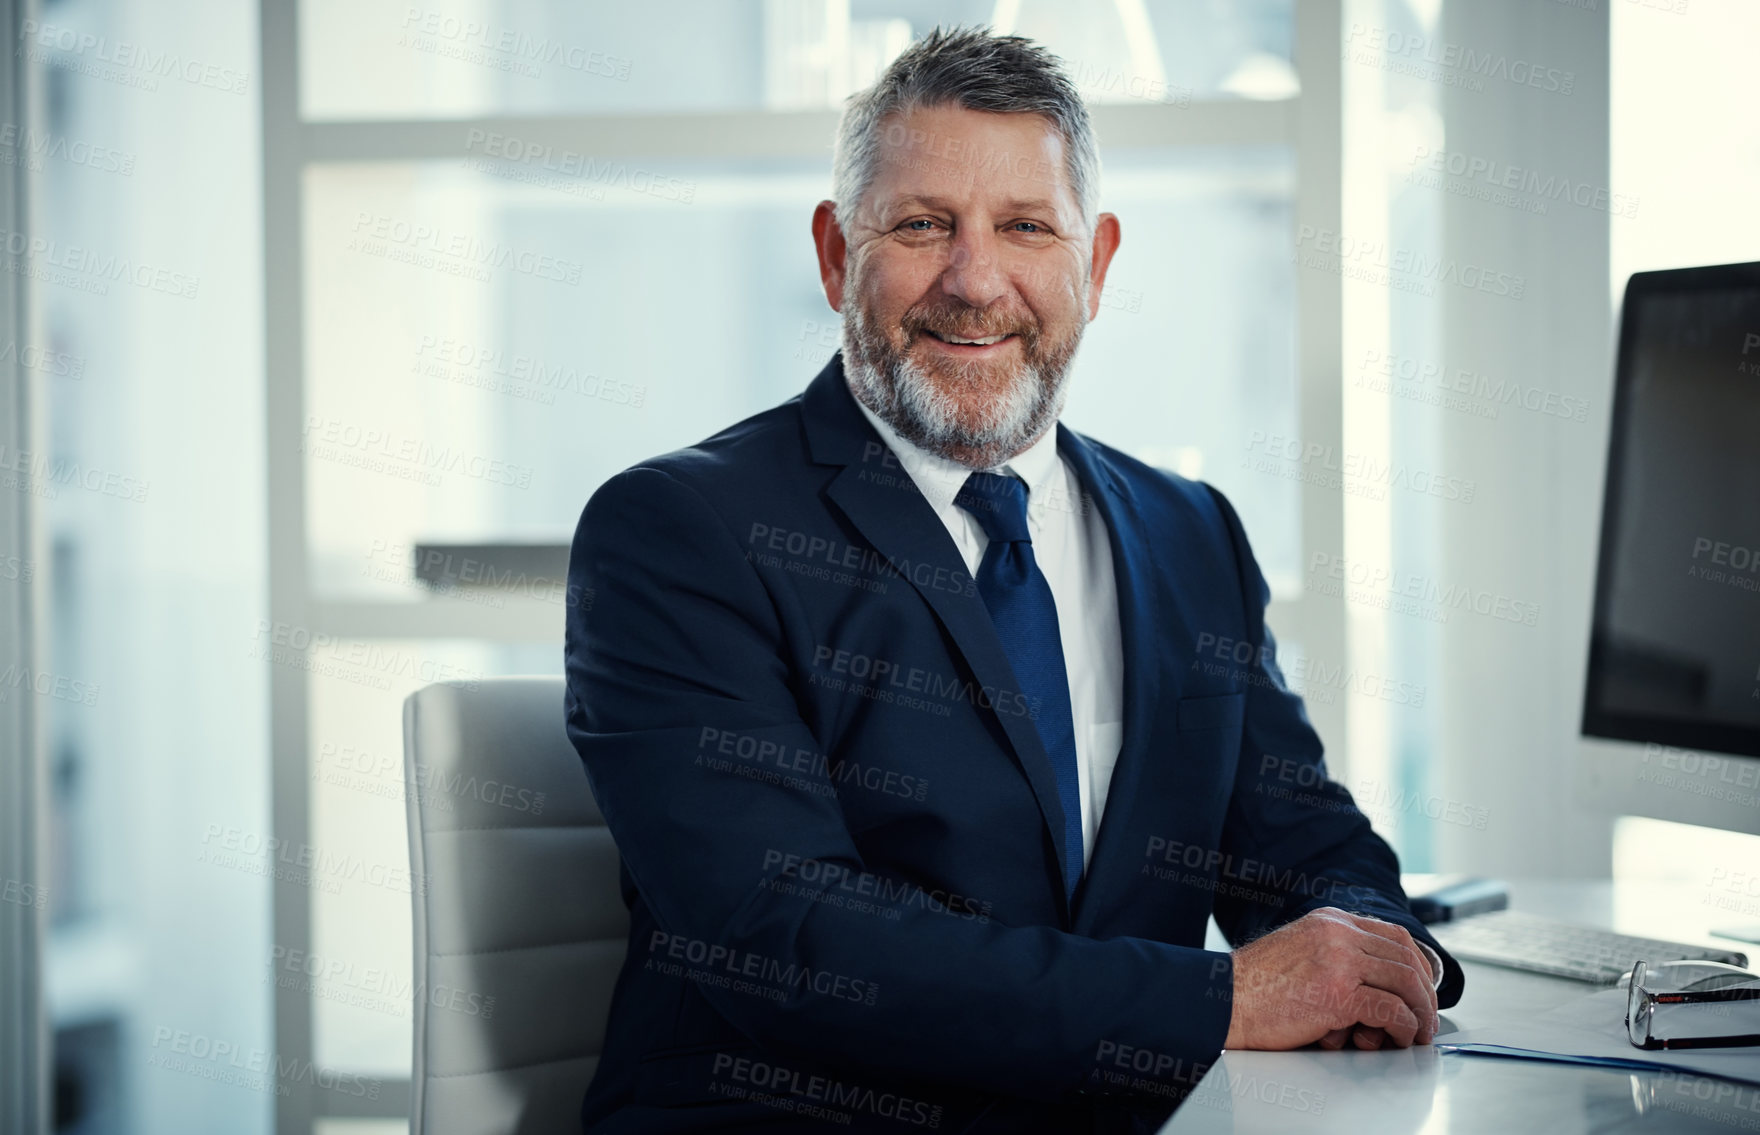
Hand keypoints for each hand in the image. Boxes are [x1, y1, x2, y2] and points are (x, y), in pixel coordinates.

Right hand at [1222, 907, 1439, 1051]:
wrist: (1223, 1000)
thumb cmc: (1255, 986)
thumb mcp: (1299, 951)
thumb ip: (1334, 954)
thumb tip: (1377, 983)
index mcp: (1330, 920)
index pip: (1394, 935)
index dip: (1418, 964)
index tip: (1423, 988)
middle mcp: (1338, 933)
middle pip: (1406, 957)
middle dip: (1426, 992)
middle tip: (1428, 1017)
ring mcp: (1339, 961)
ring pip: (1406, 982)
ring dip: (1421, 1012)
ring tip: (1418, 1032)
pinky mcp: (1338, 994)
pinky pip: (1391, 1011)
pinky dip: (1404, 1027)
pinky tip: (1400, 1038)